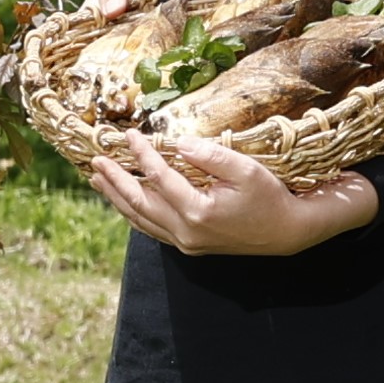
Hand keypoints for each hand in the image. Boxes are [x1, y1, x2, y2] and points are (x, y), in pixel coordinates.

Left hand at [91, 131, 377, 256]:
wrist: (288, 232)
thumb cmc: (270, 196)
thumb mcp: (247, 170)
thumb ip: (210, 155)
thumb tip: (177, 143)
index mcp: (198, 211)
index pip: (159, 178)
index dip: (142, 154)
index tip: (129, 135)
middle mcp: (186, 231)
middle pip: (140, 202)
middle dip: (115, 180)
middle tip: (95, 161)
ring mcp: (186, 242)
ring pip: (141, 219)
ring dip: (117, 199)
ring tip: (98, 180)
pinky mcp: (190, 247)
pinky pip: (153, 230)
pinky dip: (134, 215)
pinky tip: (124, 203)